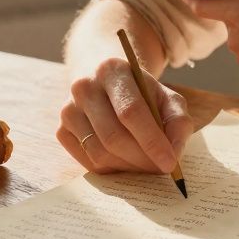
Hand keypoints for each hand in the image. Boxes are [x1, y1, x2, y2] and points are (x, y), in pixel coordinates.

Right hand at [59, 59, 191, 173]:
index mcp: (112, 70)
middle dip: (141, 159)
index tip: (169, 163)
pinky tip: (125, 159)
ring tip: (145, 164)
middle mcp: (84, 87)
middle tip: (160, 168)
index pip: (131, 111)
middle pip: (113, 136)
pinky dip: (111, 168)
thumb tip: (174, 152)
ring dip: (128, 167)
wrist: (102, 80)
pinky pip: (88, 161)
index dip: (151, 141)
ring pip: (99, 153)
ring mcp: (68, 109)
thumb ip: (178, 121)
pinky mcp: (61, 129)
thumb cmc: (139, 91)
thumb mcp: (165, 96)